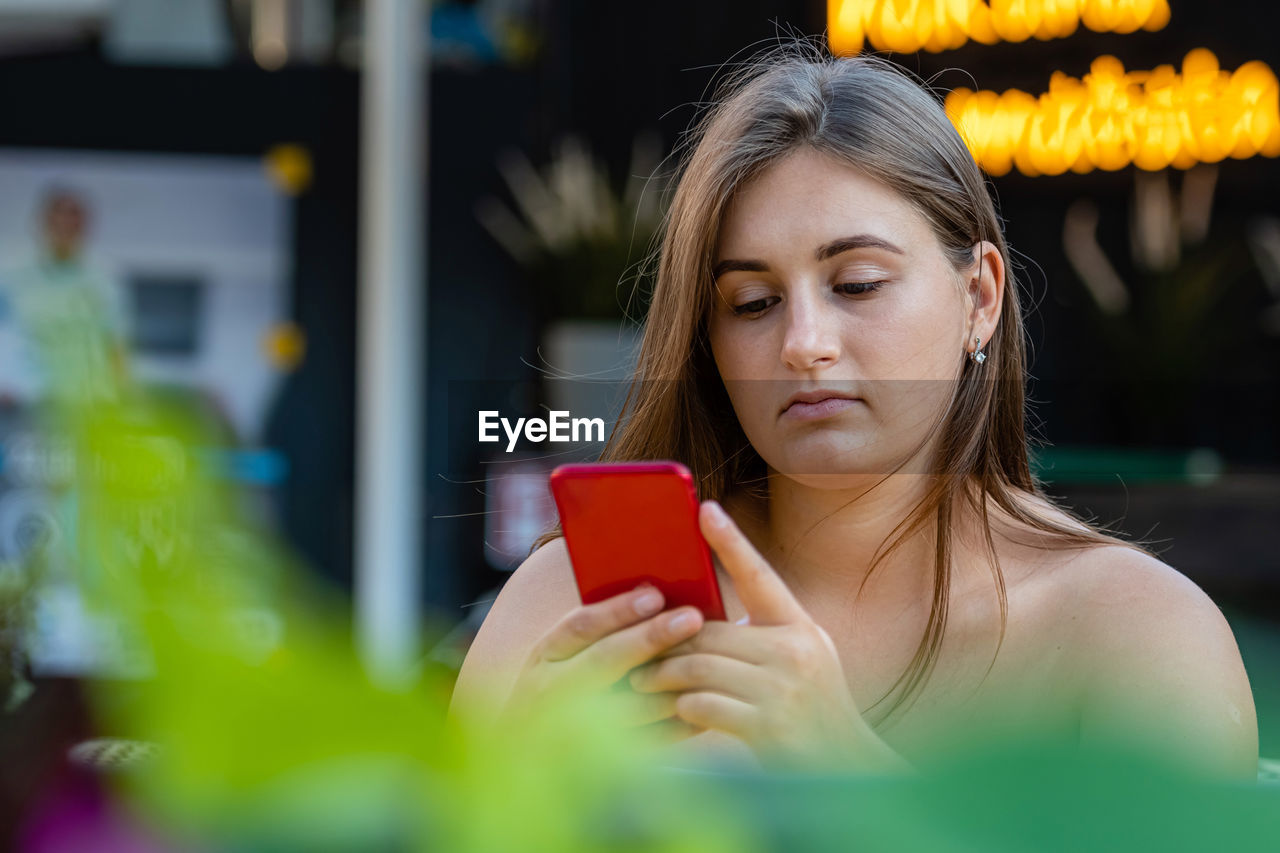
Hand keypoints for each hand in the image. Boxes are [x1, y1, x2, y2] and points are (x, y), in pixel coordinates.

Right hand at [501, 584, 705, 740]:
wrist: (523, 756)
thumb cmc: (555, 689)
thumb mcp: (557, 654)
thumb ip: (596, 630)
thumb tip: (654, 596)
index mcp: (546, 655)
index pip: (580, 626)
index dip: (617, 610)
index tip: (655, 595)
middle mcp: (554, 691)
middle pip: (604, 660)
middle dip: (650, 638)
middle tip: (691, 619)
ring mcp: (572, 730)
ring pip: (626, 706)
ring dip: (669, 685)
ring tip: (706, 663)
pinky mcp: (597, 761)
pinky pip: (642, 743)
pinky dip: (674, 727)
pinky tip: (702, 709)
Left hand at [628, 501, 910, 771]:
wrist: (847, 769)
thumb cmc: (814, 712)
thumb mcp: (803, 661)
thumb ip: (763, 638)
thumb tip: (698, 620)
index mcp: (801, 628)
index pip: (761, 575)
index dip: (731, 541)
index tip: (705, 509)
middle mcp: (795, 651)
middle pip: (709, 632)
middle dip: (668, 644)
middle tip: (638, 649)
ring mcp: (783, 689)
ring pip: (699, 667)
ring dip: (664, 676)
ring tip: (643, 681)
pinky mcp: (767, 727)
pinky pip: (703, 705)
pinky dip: (680, 709)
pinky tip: (673, 714)